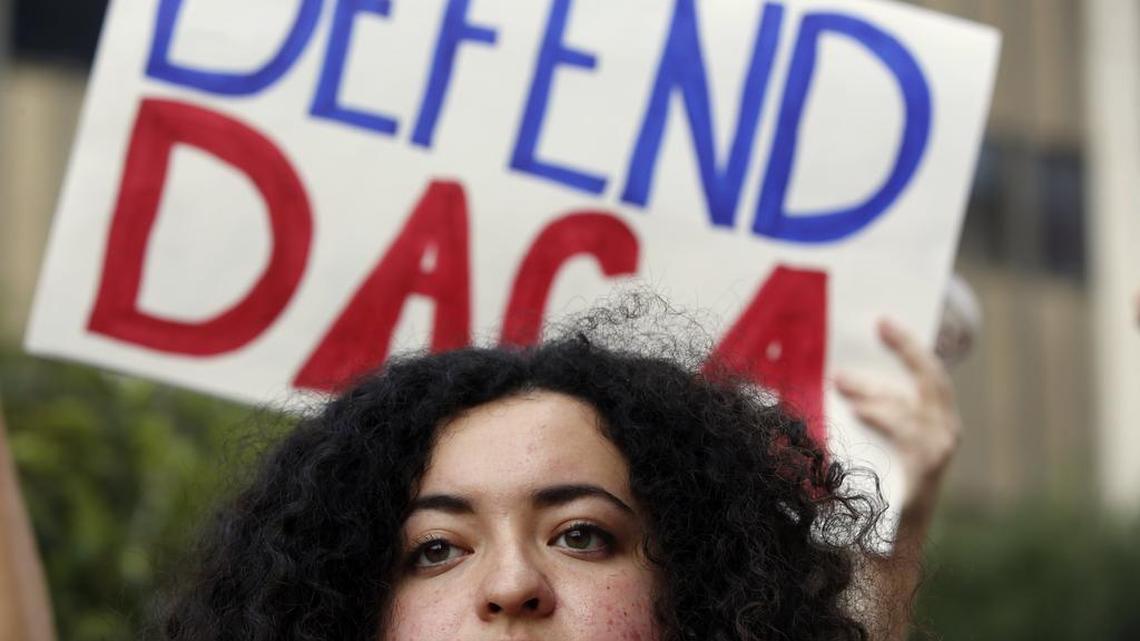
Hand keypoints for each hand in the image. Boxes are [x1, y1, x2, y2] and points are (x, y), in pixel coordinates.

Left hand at [834, 319, 960, 518]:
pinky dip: (881, 418)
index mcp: (935, 418)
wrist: (885, 543)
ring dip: (872, 390)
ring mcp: (939, 450)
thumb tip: (835, 370)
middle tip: (870, 332)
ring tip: (840, 382)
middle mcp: (945, 430)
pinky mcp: (927, 471)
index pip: (927, 371)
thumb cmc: (873, 485)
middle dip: (904, 350)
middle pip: (929, 379)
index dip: (908, 343)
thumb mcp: (869, 438)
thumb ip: (865, 407)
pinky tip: (858, 411)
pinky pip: (905, 434)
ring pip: (908, 405)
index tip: (883, 320)